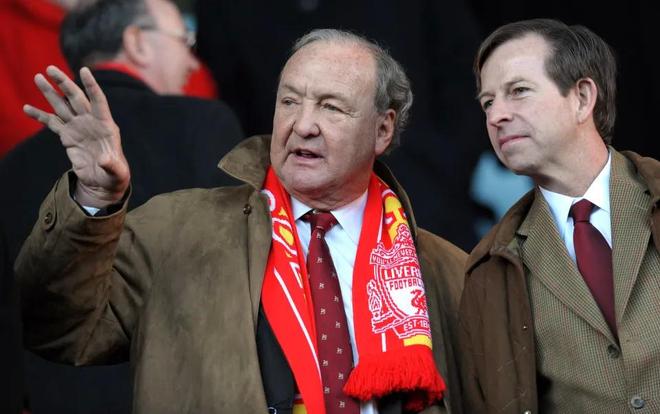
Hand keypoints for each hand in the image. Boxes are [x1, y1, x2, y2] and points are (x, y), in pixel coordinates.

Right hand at [24, 66, 129, 207]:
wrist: (103, 182)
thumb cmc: (115, 175)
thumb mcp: (117, 172)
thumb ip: (112, 165)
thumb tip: (104, 160)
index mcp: (106, 126)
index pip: (99, 101)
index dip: (91, 86)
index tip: (84, 70)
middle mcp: (91, 122)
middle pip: (76, 98)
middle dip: (64, 83)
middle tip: (50, 68)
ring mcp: (78, 127)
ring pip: (62, 106)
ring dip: (50, 92)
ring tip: (38, 77)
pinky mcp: (67, 136)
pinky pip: (51, 122)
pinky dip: (39, 115)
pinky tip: (27, 108)